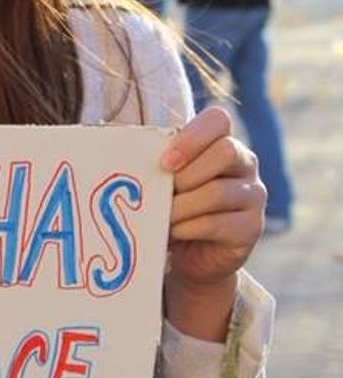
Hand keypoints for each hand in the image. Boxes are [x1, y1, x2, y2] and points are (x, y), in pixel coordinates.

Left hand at [160, 106, 265, 339]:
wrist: (193, 257)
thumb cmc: (175, 208)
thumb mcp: (166, 181)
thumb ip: (158, 163)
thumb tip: (124, 154)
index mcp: (222, 143)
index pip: (218, 120)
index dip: (191, 137)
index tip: (165, 162)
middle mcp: (245, 165)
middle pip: (225, 152)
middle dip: (186, 175)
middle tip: (162, 193)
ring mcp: (253, 196)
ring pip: (217, 192)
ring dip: (181, 207)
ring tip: (162, 217)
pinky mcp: (251, 228)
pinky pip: (216, 223)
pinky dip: (188, 228)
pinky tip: (174, 233)